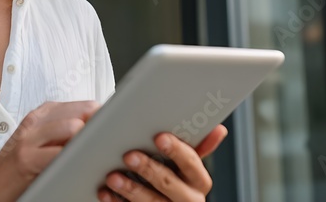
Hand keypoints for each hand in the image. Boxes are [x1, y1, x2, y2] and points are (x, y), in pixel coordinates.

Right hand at [0, 100, 100, 201]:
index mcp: (44, 113)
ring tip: (93, 156)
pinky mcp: (26, 158)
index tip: (115, 132)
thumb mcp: (43, 141)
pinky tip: (79, 167)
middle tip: (109, 144)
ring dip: (87, 143)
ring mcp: (30, 137)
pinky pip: (59, 153)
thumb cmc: (21, 167)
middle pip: (83, 112)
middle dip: (100, 128)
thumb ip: (67, 131)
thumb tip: (101, 127)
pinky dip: (74, 159)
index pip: (86, 105)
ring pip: (73, 128)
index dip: (104, 119)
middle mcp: (36, 120)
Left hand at [97, 124, 227, 201]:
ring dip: (130, 189)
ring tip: (113, 177)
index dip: (176, 150)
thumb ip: (198, 146)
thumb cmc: (174, 177)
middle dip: (149, 169)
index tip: (160, 138)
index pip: (191, 162)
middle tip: (129, 156)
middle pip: (169, 184)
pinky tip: (106, 193)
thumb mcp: (186, 163)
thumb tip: (219, 129)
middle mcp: (188, 198)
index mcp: (199, 180)